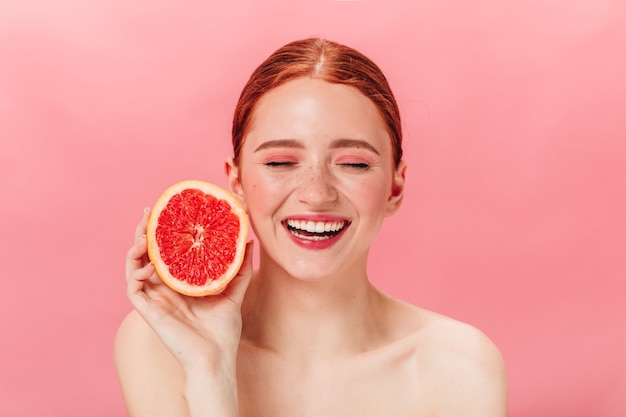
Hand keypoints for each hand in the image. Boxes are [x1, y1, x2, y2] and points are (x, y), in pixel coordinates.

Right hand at [125, 207, 253, 372]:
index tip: (166, 211)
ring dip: (135, 248)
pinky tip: (146, 263)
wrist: (216, 358)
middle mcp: (165, 289)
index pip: (166, 252)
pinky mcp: (149, 311)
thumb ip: (239, 268)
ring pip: (134, 267)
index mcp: (181, 283)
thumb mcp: (234, 292)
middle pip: (147, 255)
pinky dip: (134, 272)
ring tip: (143, 233)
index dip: (163, 233)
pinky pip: (133, 288)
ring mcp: (155, 299)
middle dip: (144, 232)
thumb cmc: (223, 331)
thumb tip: (248, 241)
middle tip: (148, 212)